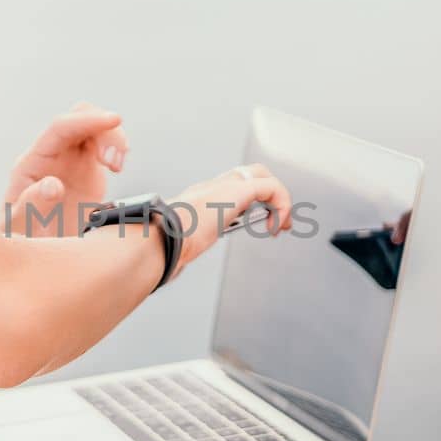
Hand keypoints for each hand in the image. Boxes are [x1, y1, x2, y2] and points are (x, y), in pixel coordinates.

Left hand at [4, 101, 127, 236]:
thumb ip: (32, 206)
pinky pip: (104, 145)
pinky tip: (117, 167)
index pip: (60, 128)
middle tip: (114, 163)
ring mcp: (69, 161)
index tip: (114, 120)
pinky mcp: (87, 171)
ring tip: (117, 167)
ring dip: (113, 138)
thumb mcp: (20, 230)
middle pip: (79, 118)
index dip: (86, 121)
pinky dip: (117, 148)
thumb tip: (54, 184)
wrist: (34, 257)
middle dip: (103, 127)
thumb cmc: (22, 242)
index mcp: (31, 163)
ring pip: (95, 129)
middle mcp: (51, 156)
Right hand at [164, 163, 293, 283]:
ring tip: (282, 225)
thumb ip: (179, 249)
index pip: (228, 187)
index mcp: (197, 198)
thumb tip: (171, 267)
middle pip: (248, 173)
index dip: (249, 202)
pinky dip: (281, 205)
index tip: (257, 225)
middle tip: (278, 222)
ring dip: (278, 199)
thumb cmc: (161, 248)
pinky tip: (275, 228)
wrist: (158, 239)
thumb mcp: (175, 246)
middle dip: (268, 194)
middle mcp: (210, 187)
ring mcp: (222, 186)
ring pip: (260, 174)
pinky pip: (271, 188)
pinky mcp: (235, 191)